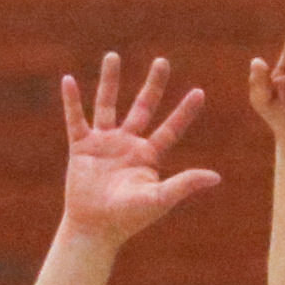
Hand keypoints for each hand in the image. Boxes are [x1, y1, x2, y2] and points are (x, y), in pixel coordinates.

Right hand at [58, 53, 220, 242]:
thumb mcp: (158, 199)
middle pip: (143, 107)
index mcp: (148, 156)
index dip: (185, 112)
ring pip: (107, 105)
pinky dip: (72, 101)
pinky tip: (68, 80)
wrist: (94, 228)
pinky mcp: (82, 147)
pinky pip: (76, 119)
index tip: (199, 92)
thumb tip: (216, 177)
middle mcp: (128, 144)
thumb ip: (184, 184)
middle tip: (163, 61)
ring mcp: (104, 143)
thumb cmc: (128, 218)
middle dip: (153, 85)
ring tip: (112, 56)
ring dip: (110, 81)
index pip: (171, 128)